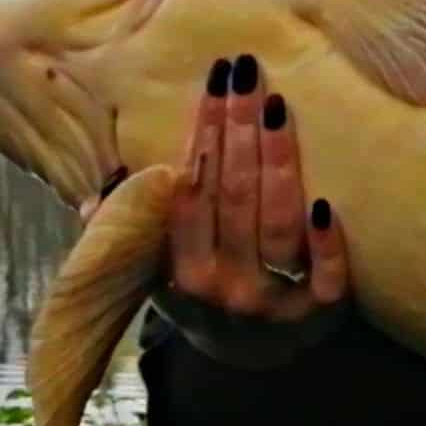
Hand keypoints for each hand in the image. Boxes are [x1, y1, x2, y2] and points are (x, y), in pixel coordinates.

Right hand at [86, 55, 350, 367]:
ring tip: (276, 105)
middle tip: (246, 71)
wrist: (253, 353)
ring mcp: (275, 300)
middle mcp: (225, 287)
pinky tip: (328, 202)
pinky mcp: (322, 310)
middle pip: (233, 197)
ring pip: (277, 222)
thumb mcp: (157, 269)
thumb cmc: (203, 290)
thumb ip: (128, 233)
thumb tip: (98, 197)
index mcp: (182, 273)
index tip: (212, 86)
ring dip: (278, 160)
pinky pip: (326, 275)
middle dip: (238, 129)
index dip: (201, 137)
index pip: (189, 194)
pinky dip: (326, 242)